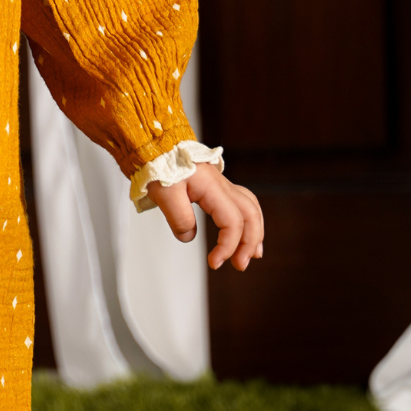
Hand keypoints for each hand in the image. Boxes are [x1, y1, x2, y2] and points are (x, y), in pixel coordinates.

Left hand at [146, 163, 263, 271]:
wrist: (155, 146)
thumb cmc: (158, 165)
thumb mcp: (163, 193)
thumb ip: (178, 217)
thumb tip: (189, 237)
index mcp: (212, 187)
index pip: (232, 221)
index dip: (228, 245)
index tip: (215, 263)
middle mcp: (222, 186)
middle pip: (250, 215)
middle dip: (249, 243)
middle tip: (240, 265)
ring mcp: (221, 185)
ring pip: (250, 208)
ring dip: (254, 232)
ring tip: (252, 254)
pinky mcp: (215, 188)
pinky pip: (241, 204)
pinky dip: (247, 220)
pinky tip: (243, 232)